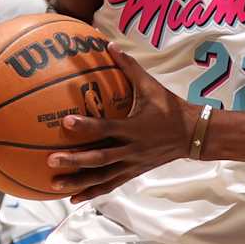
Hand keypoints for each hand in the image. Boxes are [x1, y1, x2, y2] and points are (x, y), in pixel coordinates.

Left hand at [45, 50, 197, 200]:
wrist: (194, 134)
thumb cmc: (170, 107)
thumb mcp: (151, 86)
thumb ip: (129, 66)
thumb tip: (110, 44)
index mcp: (134, 128)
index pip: (107, 128)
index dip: (87, 126)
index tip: (66, 122)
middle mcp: (132, 149)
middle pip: (100, 159)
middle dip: (75, 161)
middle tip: (50, 160)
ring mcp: (132, 164)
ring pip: (102, 177)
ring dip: (78, 182)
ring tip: (54, 185)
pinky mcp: (133, 173)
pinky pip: (110, 185)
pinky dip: (91, 192)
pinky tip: (73, 199)